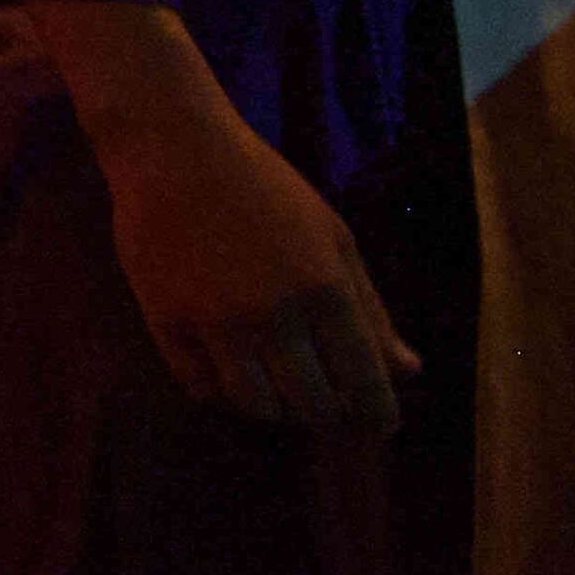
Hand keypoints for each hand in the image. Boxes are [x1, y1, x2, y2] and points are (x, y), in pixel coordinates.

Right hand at [30, 0, 418, 431]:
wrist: (174, 148)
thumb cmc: (263, 186)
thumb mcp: (333, 238)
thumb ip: (370, 309)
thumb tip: (407, 372)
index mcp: (326, 289)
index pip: (365, 383)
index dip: (377, 416)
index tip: (378, 427)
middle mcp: (274, 313)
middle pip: (312, 405)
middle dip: (326, 415)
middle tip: (322, 402)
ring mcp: (216, 319)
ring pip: (255, 405)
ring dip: (272, 407)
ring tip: (274, 385)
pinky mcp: (166, 318)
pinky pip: (199, 385)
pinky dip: (218, 388)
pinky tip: (226, 366)